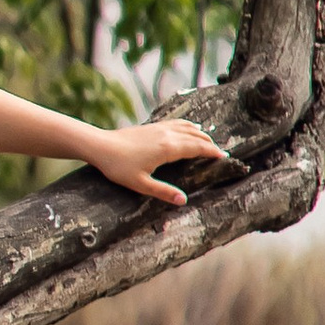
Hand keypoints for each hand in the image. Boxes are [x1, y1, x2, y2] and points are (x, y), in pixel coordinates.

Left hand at [88, 117, 227, 205]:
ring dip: (200, 133)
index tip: (224, 156)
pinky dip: (188, 126)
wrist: (100, 146)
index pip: (197, 148)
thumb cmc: (118, 167)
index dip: (212, 152)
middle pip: (196, 136)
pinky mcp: (151, 126)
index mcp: (168, 148)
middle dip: (209, 143)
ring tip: (209, 140)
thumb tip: (184, 200)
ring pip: (187, 127)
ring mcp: (159, 128)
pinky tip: (189, 127)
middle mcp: (167, 135)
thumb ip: (163, 192)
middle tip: (220, 152)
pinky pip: (176, 123)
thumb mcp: (140, 184)